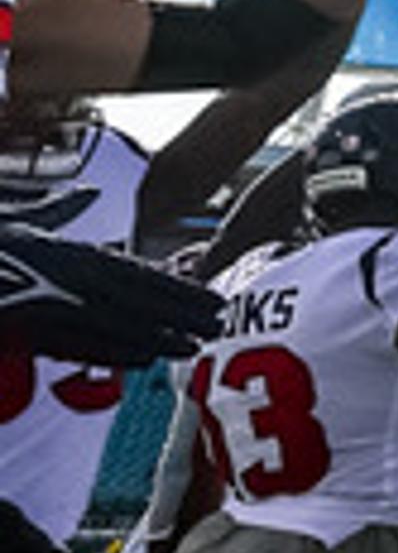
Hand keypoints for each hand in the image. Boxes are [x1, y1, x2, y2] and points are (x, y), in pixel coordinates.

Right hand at [0, 224, 225, 366]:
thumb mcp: (22, 220)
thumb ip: (57, 212)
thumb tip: (86, 192)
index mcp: (72, 253)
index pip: (136, 272)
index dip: (175, 287)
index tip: (208, 298)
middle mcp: (71, 275)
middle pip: (139, 297)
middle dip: (181, 312)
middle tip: (220, 324)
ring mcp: (54, 300)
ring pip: (117, 322)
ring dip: (159, 335)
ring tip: (194, 347)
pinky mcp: (34, 323)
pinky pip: (79, 342)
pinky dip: (114, 351)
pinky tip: (144, 359)